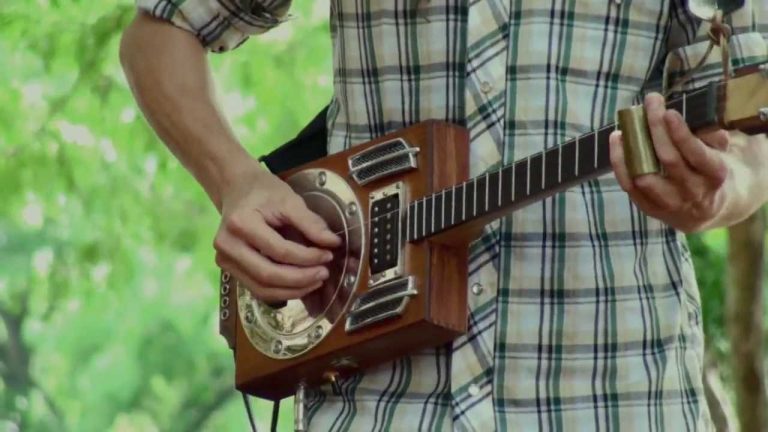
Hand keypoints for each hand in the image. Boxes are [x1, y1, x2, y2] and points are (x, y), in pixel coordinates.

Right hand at [213, 162, 341, 301]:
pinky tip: (299, 284)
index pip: (279, 251)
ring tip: (315, 281)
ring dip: (292, 290)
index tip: (328, 254)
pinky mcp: (229, 269)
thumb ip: (310, 222)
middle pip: (268, 275)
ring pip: (261, 289)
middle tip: (324, 273)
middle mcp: (227, 245)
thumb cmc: (262, 192)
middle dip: (300, 279)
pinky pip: (256, 289)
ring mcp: (224, 260)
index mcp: (241, 223)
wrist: (236, 189)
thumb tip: (333, 243)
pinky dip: (280, 291)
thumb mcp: (289, 199)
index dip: (307, 257)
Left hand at [609, 93, 731, 232]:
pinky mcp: (649, 208)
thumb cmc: (712, 172)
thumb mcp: (723, 153)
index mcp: (715, 175)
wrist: (709, 210)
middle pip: (669, 160)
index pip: (697, 154)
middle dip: (656, 128)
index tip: (669, 112)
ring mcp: (670, 203)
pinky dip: (619, 163)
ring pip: (645, 176)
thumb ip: (711, 136)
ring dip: (632, 149)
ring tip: (626, 126)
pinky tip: (617, 140)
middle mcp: (693, 191)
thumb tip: (690, 117)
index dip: (682, 134)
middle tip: (649, 103)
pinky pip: (629, 186)